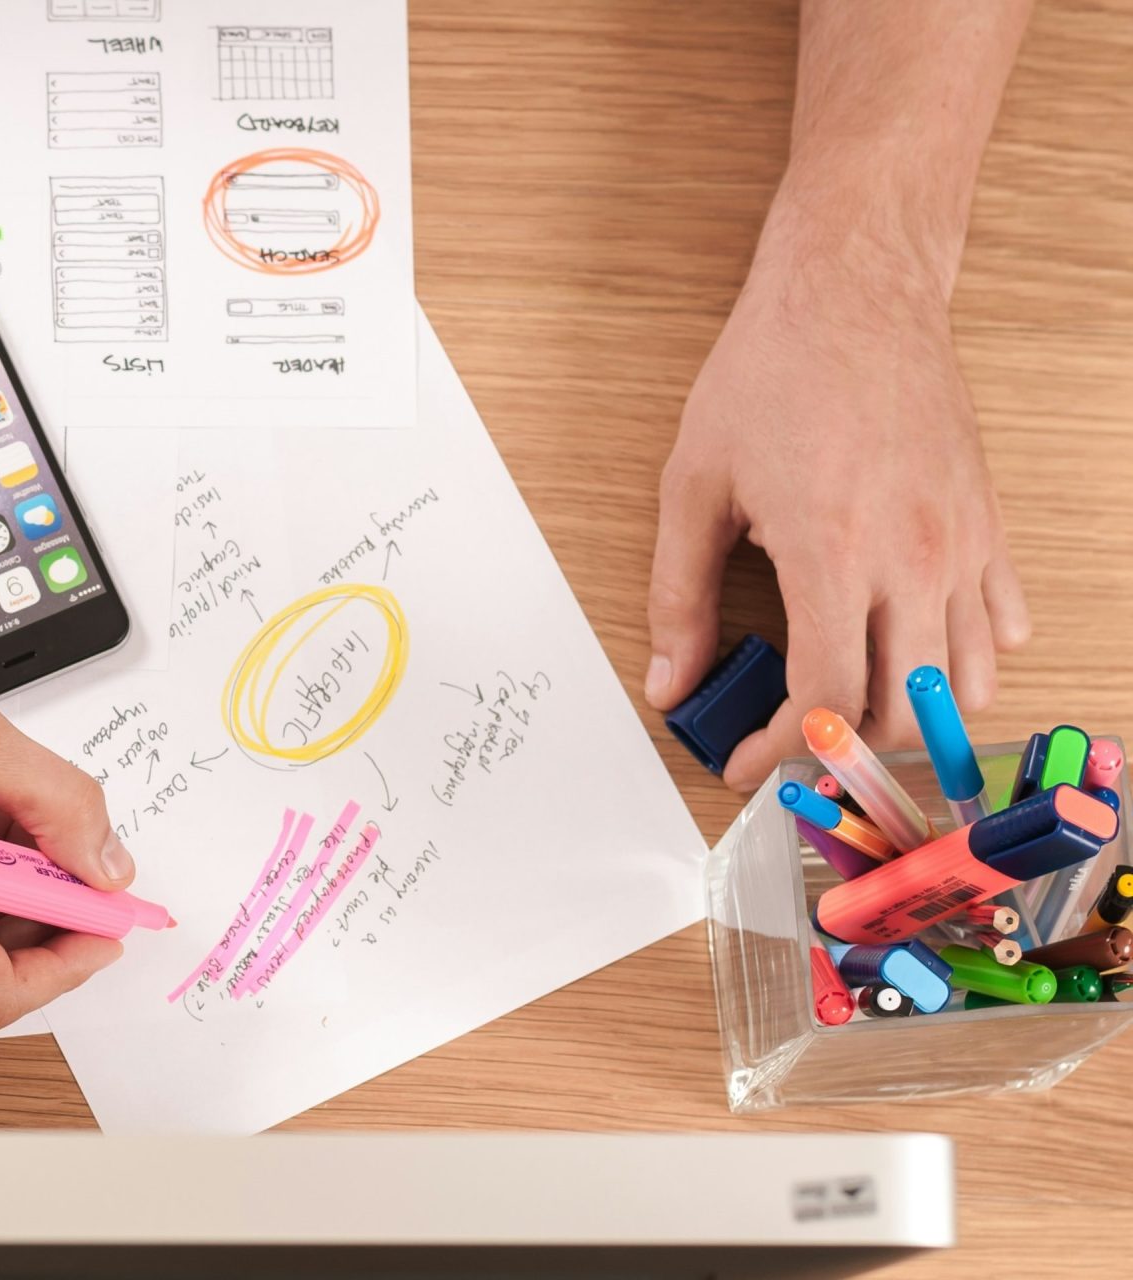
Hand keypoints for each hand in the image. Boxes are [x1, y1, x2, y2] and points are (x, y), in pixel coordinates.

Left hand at [646, 219, 1028, 788]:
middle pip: (903, 712)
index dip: (782, 752)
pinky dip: (964, 660)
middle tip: (792, 744)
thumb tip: (670, 681)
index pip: (826, 700)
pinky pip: (1001, 623)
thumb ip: (680, 596)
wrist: (855, 292)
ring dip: (910, 715)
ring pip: (966, 683)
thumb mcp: (694, 485)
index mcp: (834, 553)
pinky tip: (912, 650)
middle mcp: (913, 558)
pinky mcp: (988, 524)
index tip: (745, 763)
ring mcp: (962, 543)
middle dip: (843, 750)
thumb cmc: (772, 372)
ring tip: (850, 707)